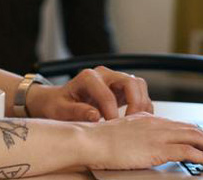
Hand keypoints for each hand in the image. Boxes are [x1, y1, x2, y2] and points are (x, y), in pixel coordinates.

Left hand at [26, 66, 152, 121]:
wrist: (59, 101)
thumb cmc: (59, 105)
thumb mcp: (60, 109)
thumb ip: (76, 111)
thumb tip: (95, 116)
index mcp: (88, 77)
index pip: (107, 94)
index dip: (112, 112)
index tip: (112, 128)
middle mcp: (104, 75)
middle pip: (130, 82)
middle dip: (135, 104)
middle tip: (131, 124)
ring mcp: (115, 80)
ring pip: (139, 86)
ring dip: (142, 105)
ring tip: (136, 124)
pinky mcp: (122, 89)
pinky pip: (140, 94)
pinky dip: (143, 108)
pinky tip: (137, 123)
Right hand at [86, 112, 202, 169]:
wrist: (91, 140)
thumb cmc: (99, 140)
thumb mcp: (122, 133)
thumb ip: (137, 136)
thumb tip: (144, 145)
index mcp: (148, 119)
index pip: (180, 125)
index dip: (196, 133)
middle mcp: (156, 124)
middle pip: (192, 129)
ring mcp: (158, 135)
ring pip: (195, 138)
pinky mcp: (157, 148)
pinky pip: (188, 152)